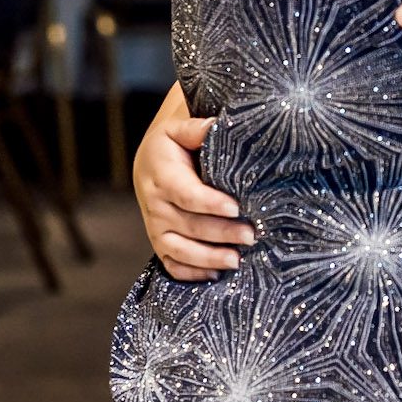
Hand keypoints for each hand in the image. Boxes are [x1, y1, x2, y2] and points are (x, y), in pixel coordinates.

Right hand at [134, 112, 251, 281]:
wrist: (149, 164)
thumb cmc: (173, 146)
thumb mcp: (179, 129)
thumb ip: (196, 129)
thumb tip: (216, 126)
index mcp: (162, 175)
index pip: (186, 194)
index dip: (210, 203)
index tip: (236, 207)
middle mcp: (155, 205)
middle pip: (189, 225)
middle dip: (221, 233)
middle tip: (251, 236)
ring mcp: (156, 227)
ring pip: (180, 249)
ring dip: (208, 258)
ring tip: (237, 261)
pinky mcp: (159, 242)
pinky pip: (171, 264)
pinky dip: (191, 273)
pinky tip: (215, 275)